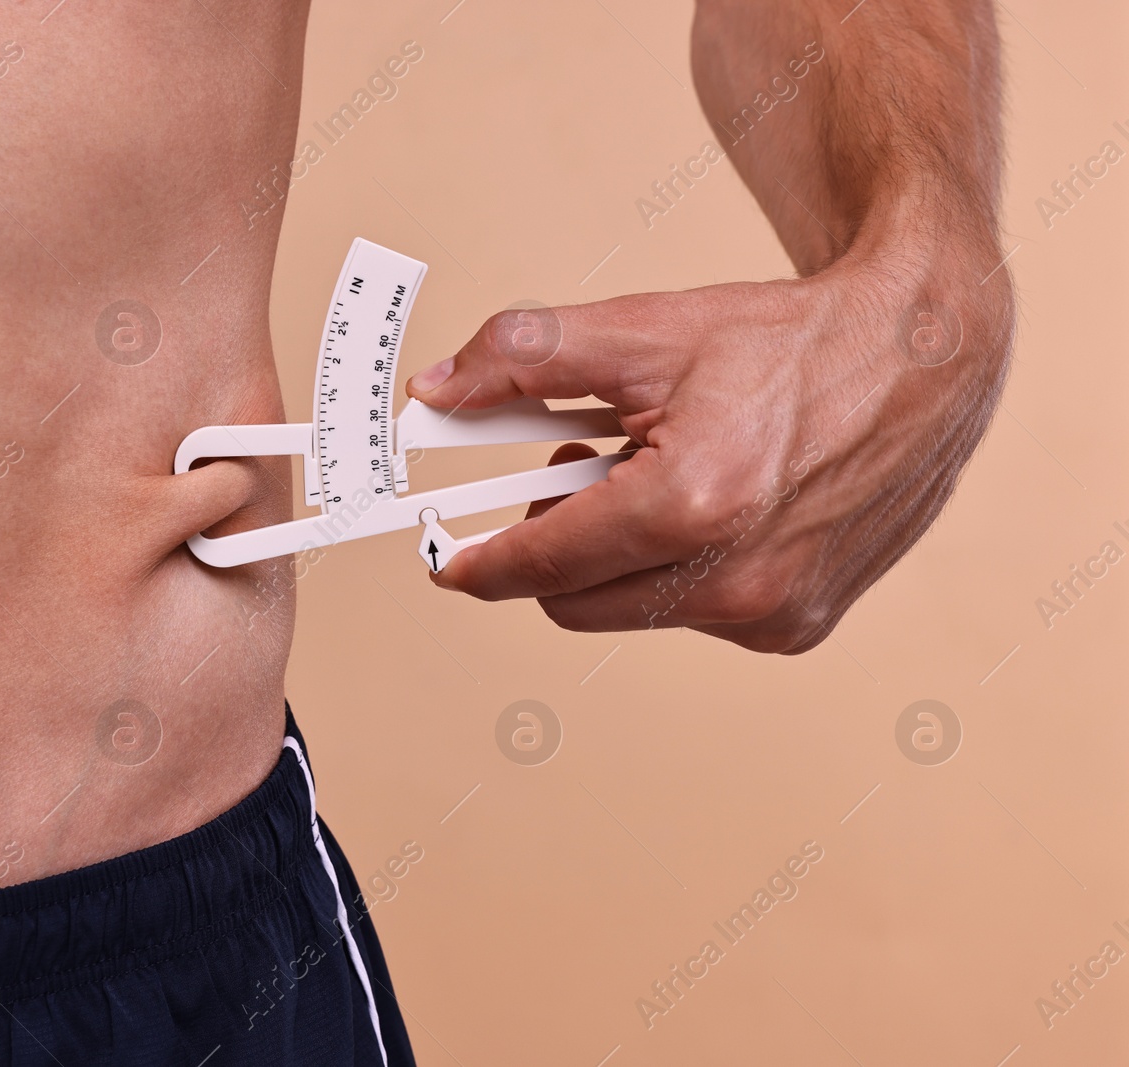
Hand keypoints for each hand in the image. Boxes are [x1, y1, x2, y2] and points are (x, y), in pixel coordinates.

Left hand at [404, 225, 1013, 652]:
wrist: (923, 357)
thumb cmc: (787, 342)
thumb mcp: (644, 330)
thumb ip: (523, 358)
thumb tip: (434, 390)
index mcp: (692, 504)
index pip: (543, 563)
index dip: (480, 561)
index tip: (445, 562)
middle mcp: (737, 579)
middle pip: (574, 601)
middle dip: (555, 543)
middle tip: (575, 473)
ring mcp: (773, 614)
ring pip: (631, 609)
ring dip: (618, 555)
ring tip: (658, 476)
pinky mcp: (797, 629)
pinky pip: (691, 615)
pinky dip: (677, 569)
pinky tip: (714, 506)